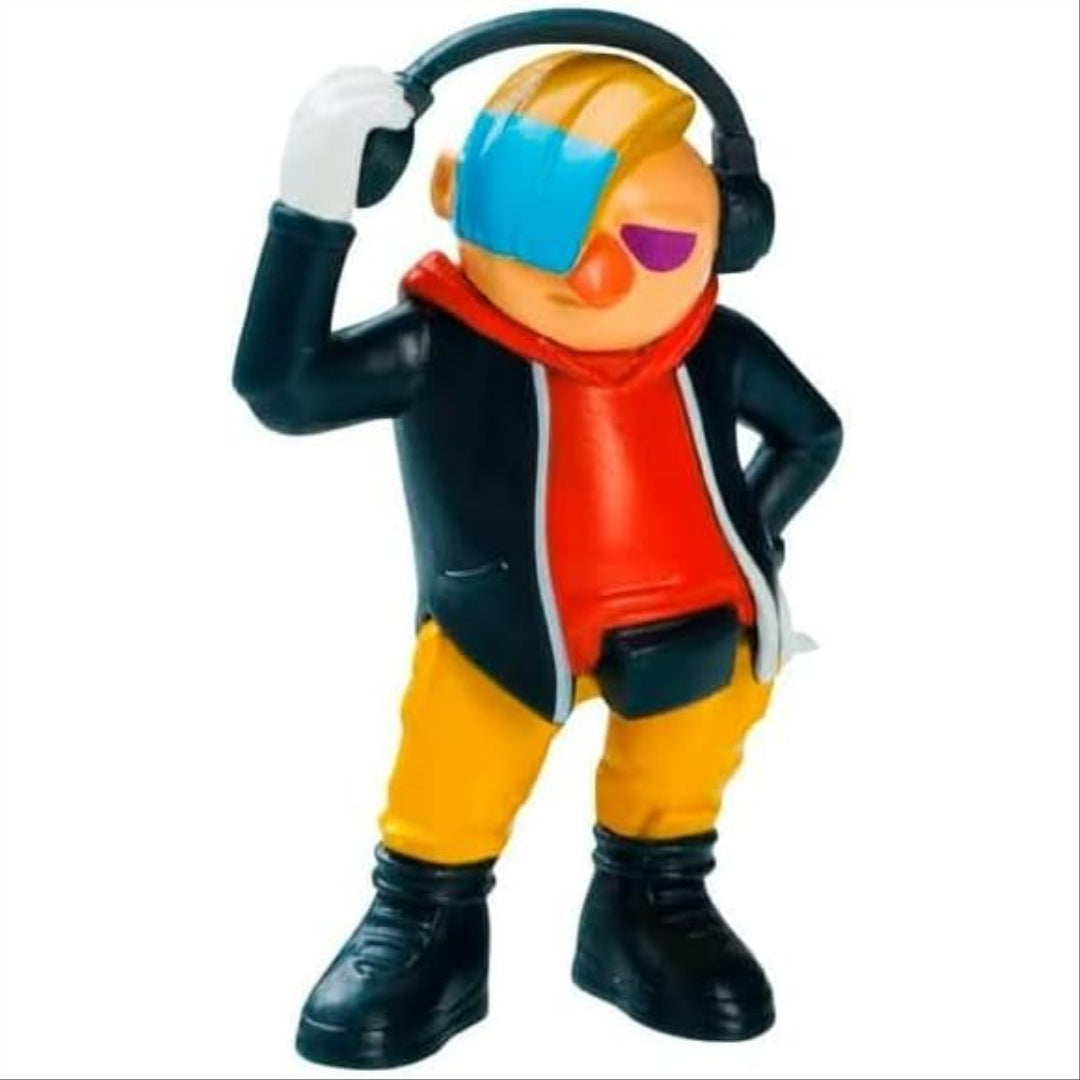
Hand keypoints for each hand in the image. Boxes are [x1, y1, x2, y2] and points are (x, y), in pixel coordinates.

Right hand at [279, 67, 413, 222]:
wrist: (307, 217)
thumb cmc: (314, 200)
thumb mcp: (312, 163)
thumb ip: (324, 148)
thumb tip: (348, 151)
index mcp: (304, 112)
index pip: (337, 78)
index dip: (364, 77)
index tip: (383, 86)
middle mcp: (312, 105)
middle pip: (354, 78)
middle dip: (382, 83)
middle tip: (401, 97)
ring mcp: (326, 111)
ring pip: (367, 90)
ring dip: (392, 96)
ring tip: (406, 111)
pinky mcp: (342, 123)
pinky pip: (376, 107)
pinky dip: (395, 110)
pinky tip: (405, 119)